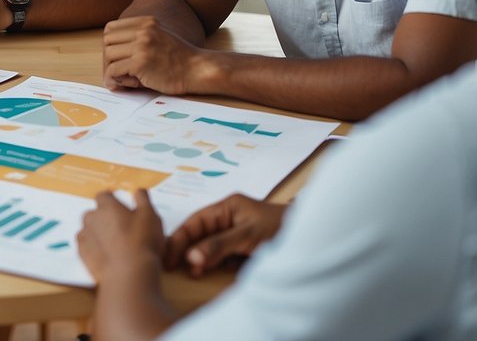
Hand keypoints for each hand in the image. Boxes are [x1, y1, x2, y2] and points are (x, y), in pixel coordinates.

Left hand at [77, 188, 164, 283]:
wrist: (129, 273)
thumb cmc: (142, 242)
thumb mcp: (150, 215)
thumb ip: (142, 199)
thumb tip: (138, 190)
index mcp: (107, 206)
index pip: (104, 195)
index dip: (112, 200)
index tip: (119, 206)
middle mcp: (92, 218)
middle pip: (94, 213)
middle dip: (104, 217)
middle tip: (120, 228)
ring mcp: (85, 236)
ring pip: (89, 229)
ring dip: (98, 233)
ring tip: (114, 244)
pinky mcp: (83, 254)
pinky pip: (86, 246)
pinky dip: (94, 248)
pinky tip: (106, 255)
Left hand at [102, 15, 212, 92]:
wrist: (197, 70)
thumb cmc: (179, 59)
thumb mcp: (159, 37)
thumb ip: (138, 38)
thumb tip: (108, 52)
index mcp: (146, 22)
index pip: (111, 28)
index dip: (109, 44)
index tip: (114, 58)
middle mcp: (143, 30)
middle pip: (107, 41)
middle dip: (107, 58)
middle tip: (114, 72)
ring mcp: (142, 46)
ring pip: (108, 55)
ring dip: (110, 70)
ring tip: (122, 79)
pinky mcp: (141, 63)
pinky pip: (114, 70)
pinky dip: (112, 79)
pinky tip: (119, 85)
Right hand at [163, 194, 285, 276]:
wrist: (313, 238)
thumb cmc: (280, 229)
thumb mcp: (247, 236)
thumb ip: (218, 245)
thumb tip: (190, 258)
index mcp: (226, 207)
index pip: (195, 222)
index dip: (179, 238)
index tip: (167, 256)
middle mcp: (228, 218)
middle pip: (199, 233)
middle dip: (185, 249)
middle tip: (170, 266)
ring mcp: (235, 234)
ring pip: (208, 246)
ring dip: (198, 258)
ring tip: (188, 272)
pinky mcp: (242, 248)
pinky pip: (221, 255)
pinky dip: (212, 263)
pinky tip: (204, 271)